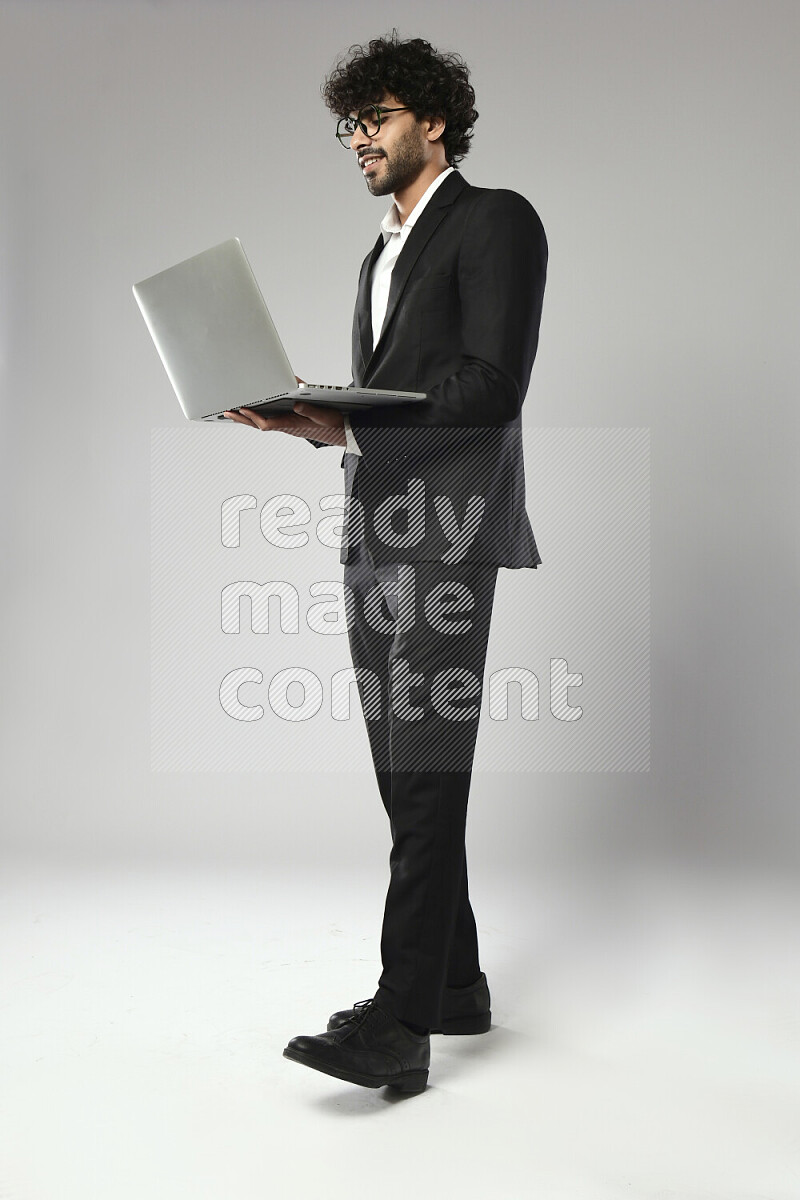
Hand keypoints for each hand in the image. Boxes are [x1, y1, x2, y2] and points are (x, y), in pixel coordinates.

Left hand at [223, 378, 346, 446]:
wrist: (343, 431)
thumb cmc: (334, 424)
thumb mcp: (324, 415)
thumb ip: (310, 410)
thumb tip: (296, 404)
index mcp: (292, 425)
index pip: (267, 423)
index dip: (253, 417)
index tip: (242, 409)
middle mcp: (287, 425)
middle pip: (259, 423)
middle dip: (242, 418)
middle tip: (226, 412)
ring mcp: (287, 424)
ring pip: (263, 421)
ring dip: (247, 417)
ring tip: (233, 411)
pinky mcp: (290, 421)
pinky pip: (270, 418)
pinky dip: (259, 414)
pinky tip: (252, 410)